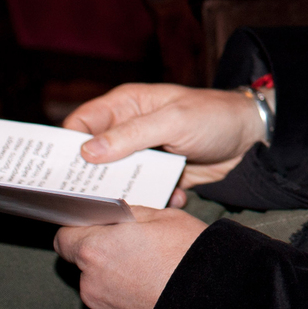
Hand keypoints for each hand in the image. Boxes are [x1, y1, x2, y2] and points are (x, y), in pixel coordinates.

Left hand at [55, 205, 206, 308]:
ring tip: (149, 268)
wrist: (210, 301)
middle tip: (134, 244)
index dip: (79, 229)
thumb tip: (119, 214)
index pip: (64, 236)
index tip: (95, 226)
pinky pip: (112, 304)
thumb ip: (131, 214)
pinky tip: (151, 287)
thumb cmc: (187, 254)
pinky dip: (126, 295)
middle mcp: (90, 281)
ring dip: (115, 274)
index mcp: (95, 248)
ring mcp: (101, 307)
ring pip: (99, 283)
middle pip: (84, 261)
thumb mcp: (164, 217)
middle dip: (103, 251)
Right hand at [63, 83, 266, 193]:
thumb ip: (132, 135)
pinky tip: (175, 196)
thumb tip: (86, 152)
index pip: (81, 124)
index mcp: (126, 105)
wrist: (252, 139)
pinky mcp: (160, 175)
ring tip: (137, 203)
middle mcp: (129, 129)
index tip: (55, 174)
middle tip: (92, 199)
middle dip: (91, 178)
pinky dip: (154, 199)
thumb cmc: (215, 117)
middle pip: (92, 157)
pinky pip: (144, 192)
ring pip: (117, 179)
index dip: (64, 147)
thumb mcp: (174, 121)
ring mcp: (144, 154)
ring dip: (126, 192)